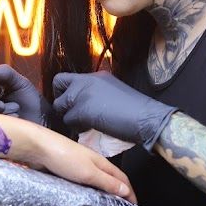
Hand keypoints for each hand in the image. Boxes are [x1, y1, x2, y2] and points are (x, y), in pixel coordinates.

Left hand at [33, 127, 136, 202]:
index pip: (122, 177)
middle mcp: (91, 163)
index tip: (136, 205)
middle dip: (119, 192)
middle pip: (111, 179)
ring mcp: (78, 167)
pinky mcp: (65, 172)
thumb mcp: (88, 173)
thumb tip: (126, 190)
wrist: (37, 148)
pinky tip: (85, 200)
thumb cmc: (63, 156)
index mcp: (100, 162)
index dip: (130, 191)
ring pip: (96, 181)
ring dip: (104, 192)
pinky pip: (82, 184)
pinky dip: (89, 192)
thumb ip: (107, 182)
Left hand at [52, 71, 176, 151]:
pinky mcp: (83, 110)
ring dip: (69, 116)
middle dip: (61, 101)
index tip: (71, 102)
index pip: (67, 77)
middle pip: (58, 85)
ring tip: (83, 124)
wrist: (147, 118)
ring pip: (61, 106)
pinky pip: (69, 120)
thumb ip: (98, 93)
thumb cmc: (137, 110)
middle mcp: (87, 80)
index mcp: (96, 75)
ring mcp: (84, 93)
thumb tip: (86, 105)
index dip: (65, 90)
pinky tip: (89, 130)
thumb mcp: (114, 92)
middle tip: (71, 113)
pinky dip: (77, 127)